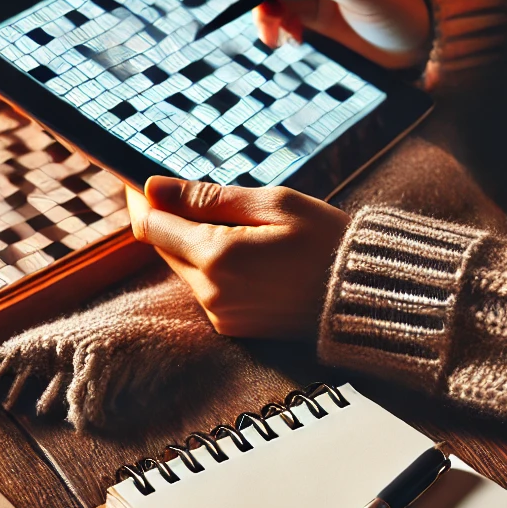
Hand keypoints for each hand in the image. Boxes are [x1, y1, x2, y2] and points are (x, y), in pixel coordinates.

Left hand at [128, 175, 347, 338]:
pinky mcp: (233, 327)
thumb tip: (153, 187)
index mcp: (218, 257)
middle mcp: (211, 292)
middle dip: (171, 219)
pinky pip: (207, 289)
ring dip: (196, 244)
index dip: (141, 199)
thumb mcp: (273, 204)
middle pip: (165, 247)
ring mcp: (221, 315)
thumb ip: (207, 197)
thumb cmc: (327, 241)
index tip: (141, 180)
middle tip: (199, 196)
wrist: (366, 298)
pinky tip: (252, 255)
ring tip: (244, 227)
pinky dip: (215, 267)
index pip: (151, 226)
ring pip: (186, 268)